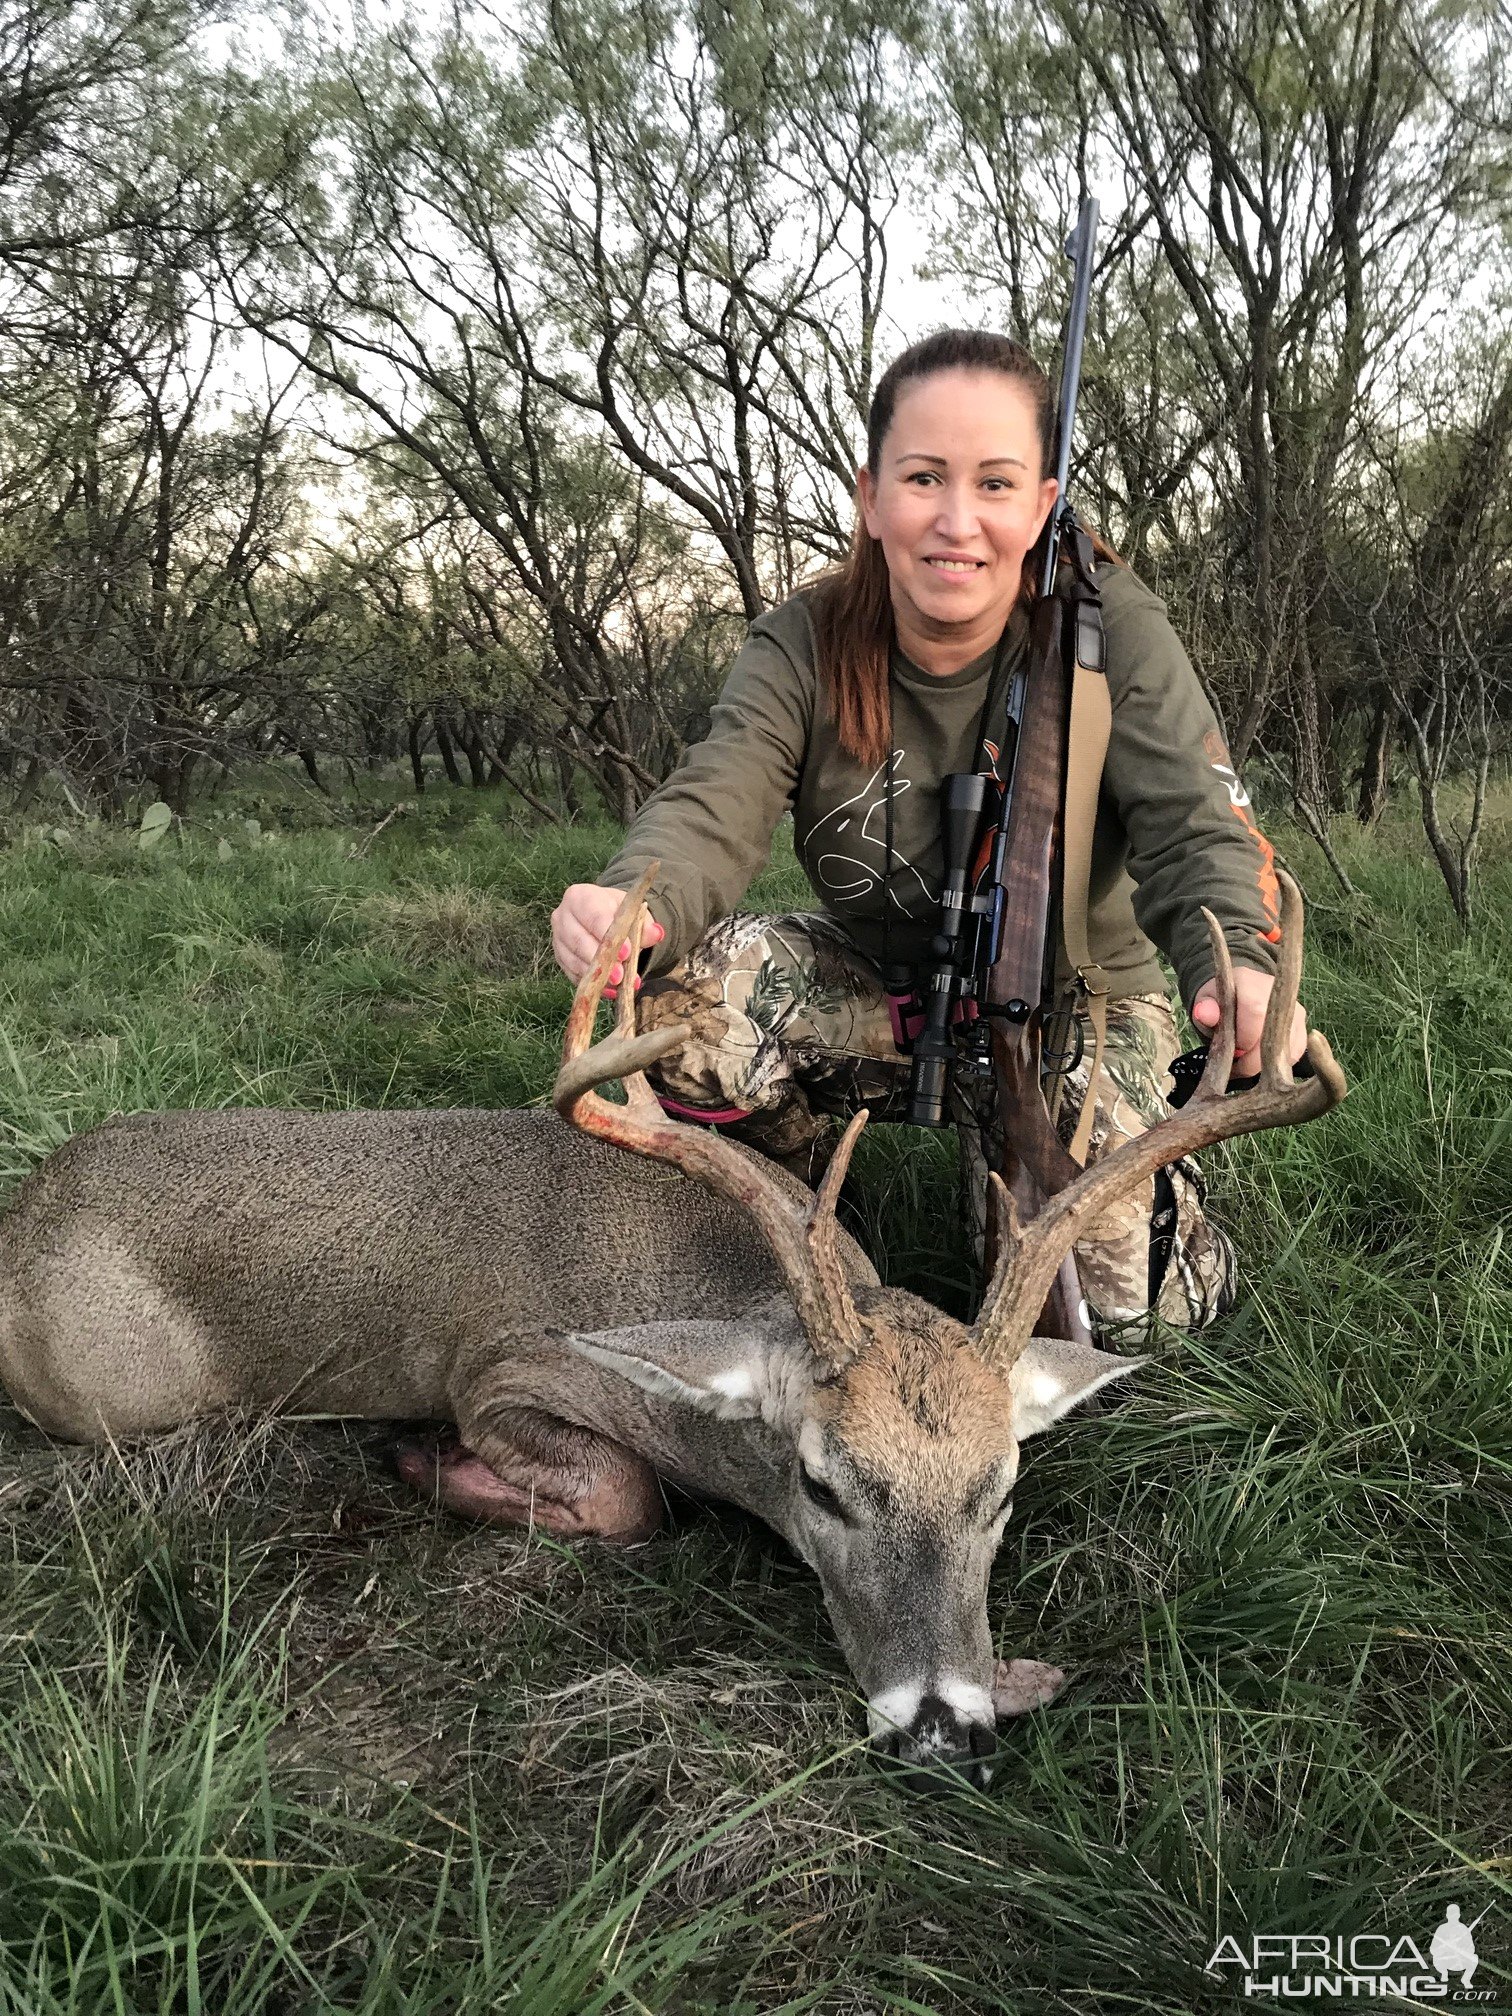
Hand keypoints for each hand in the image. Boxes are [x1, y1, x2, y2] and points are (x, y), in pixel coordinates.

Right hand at [550, 883, 664, 994]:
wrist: (604, 917)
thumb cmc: (617, 913)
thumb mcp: (633, 913)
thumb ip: (644, 924)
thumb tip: (656, 933)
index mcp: (579, 897)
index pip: (593, 915)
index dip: (608, 934)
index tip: (626, 952)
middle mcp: (563, 916)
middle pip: (579, 941)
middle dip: (601, 961)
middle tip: (620, 977)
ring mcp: (558, 939)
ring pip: (574, 961)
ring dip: (597, 977)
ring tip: (619, 987)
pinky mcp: (560, 959)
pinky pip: (573, 974)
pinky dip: (592, 985)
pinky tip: (610, 991)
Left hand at [1190, 966, 1306, 1076]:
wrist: (1240, 992)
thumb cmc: (1221, 1001)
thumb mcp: (1206, 1001)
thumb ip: (1205, 1009)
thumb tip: (1205, 1014)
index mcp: (1252, 984)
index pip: (1255, 1015)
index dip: (1242, 1041)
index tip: (1230, 1052)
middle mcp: (1281, 997)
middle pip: (1272, 1037)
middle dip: (1251, 1060)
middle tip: (1235, 1066)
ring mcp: (1296, 1013)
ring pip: (1284, 1051)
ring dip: (1262, 1065)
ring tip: (1244, 1061)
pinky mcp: (1303, 1030)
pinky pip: (1293, 1056)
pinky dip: (1274, 1065)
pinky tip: (1259, 1060)